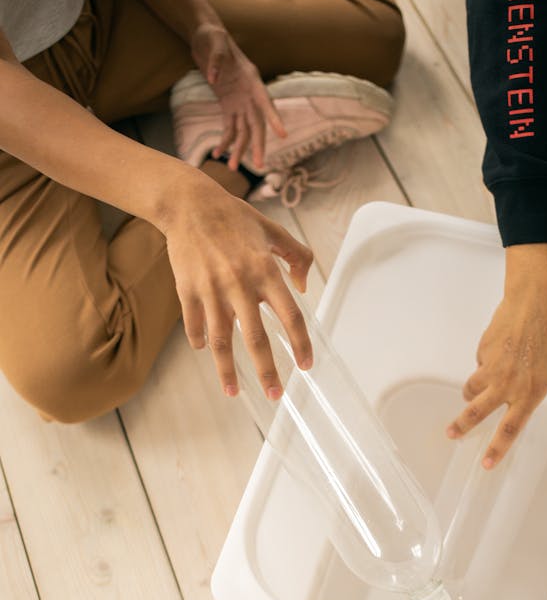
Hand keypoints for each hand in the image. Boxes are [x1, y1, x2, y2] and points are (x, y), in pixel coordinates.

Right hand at [163, 174, 312, 395]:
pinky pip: (195, 324)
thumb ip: (296, 256)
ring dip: (227, 370)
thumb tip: (303, 287)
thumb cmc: (234, 217)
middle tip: (276, 395)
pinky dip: (200, 341)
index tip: (306, 365)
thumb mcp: (273, 231)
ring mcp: (211, 289)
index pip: (290, 315)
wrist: (189, 204)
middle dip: (267, 371)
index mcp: (265, 270)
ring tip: (233, 391)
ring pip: (221, 340)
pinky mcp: (187, 290)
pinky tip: (206, 352)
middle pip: (255, 338)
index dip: (300, 343)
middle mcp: (239, 284)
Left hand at [190, 23, 286, 171]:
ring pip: (243, 131)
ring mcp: (239, 103)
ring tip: (232, 168)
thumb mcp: (214, 41)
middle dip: (257, 145)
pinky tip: (218, 154)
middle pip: (257, 124)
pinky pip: (229, 128)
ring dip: (239, 150)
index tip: (282, 134)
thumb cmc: (212, 36)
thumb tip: (213, 79)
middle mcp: (249, 95)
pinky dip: (225, 141)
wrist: (205, 38)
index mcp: (251, 80)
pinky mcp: (227, 106)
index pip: (265, 102)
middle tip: (259, 165)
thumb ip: (216, 59)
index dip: (274, 118)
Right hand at [446, 244, 546, 468]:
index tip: (487, 463)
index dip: (497, 449)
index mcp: (529, 392)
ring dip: (470, 394)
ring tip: (470, 394)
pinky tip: (497, 352)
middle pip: (477, 413)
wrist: (537, 299)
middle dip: (462, 426)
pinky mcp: (483, 350)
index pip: (509, 429)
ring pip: (472, 388)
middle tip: (452, 434)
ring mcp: (492, 367)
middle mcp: (507, 384)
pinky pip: (479, 363)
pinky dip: (484, 364)